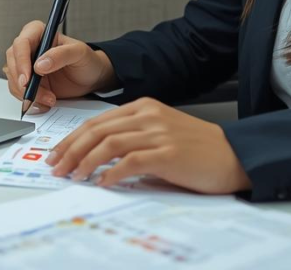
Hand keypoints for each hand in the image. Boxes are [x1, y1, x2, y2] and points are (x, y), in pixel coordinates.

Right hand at [5, 20, 116, 112]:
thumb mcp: (79, 53)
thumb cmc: (87, 60)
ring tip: (49, 98)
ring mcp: (27, 65)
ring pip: (14, 79)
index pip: (21, 43)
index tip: (27, 78)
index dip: (21, 61)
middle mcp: (29, 48)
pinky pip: (19, 91)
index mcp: (39, 33)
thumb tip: (39, 64)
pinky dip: (30, 100)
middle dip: (22, 81)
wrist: (91, 78)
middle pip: (13, 62)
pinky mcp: (28, 81)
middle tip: (34, 94)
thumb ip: (61, 55)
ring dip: (27, 93)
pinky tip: (45, 102)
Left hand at [44, 97, 250, 193]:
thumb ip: (132, 135)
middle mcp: (148, 116)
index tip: (57, 154)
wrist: (233, 154)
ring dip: (85, 162)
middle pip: (97, 130)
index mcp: (144, 107)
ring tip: (74, 176)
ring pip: (109, 144)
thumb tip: (96, 155)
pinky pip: (130, 162)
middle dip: (71, 150)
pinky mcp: (168, 154)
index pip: (97, 121)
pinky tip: (102, 183)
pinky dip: (112, 173)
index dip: (72, 139)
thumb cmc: (197, 148)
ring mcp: (158, 134)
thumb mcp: (161, 131)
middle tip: (57, 167)